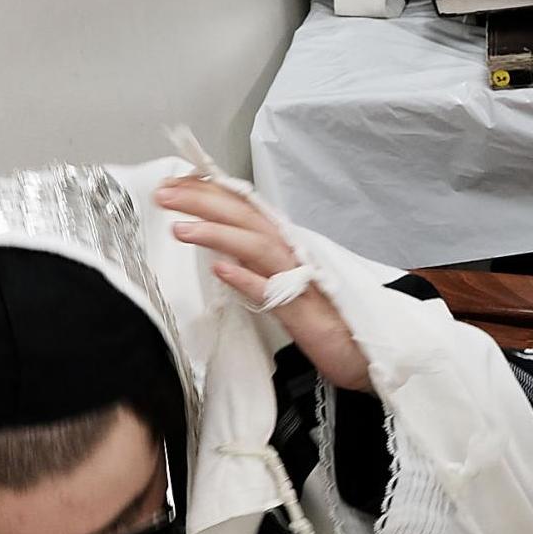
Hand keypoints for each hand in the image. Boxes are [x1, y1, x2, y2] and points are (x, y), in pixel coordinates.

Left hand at [158, 179, 372, 392]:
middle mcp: (293, 254)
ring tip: (182, 229)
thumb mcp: (283, 280)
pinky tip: (221, 269)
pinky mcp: (306, 313)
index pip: (244, 208)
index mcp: (285, 244)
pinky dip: (247, 278)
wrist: (367, 349)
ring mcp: (301, 281)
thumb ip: (255, 261)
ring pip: (257, 247)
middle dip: (204, 202)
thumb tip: (220, 248)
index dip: (210, 192)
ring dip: (219, 234)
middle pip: (247, 218)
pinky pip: (273, 292)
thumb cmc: (325, 315)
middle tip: (165, 194)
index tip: (175, 183)